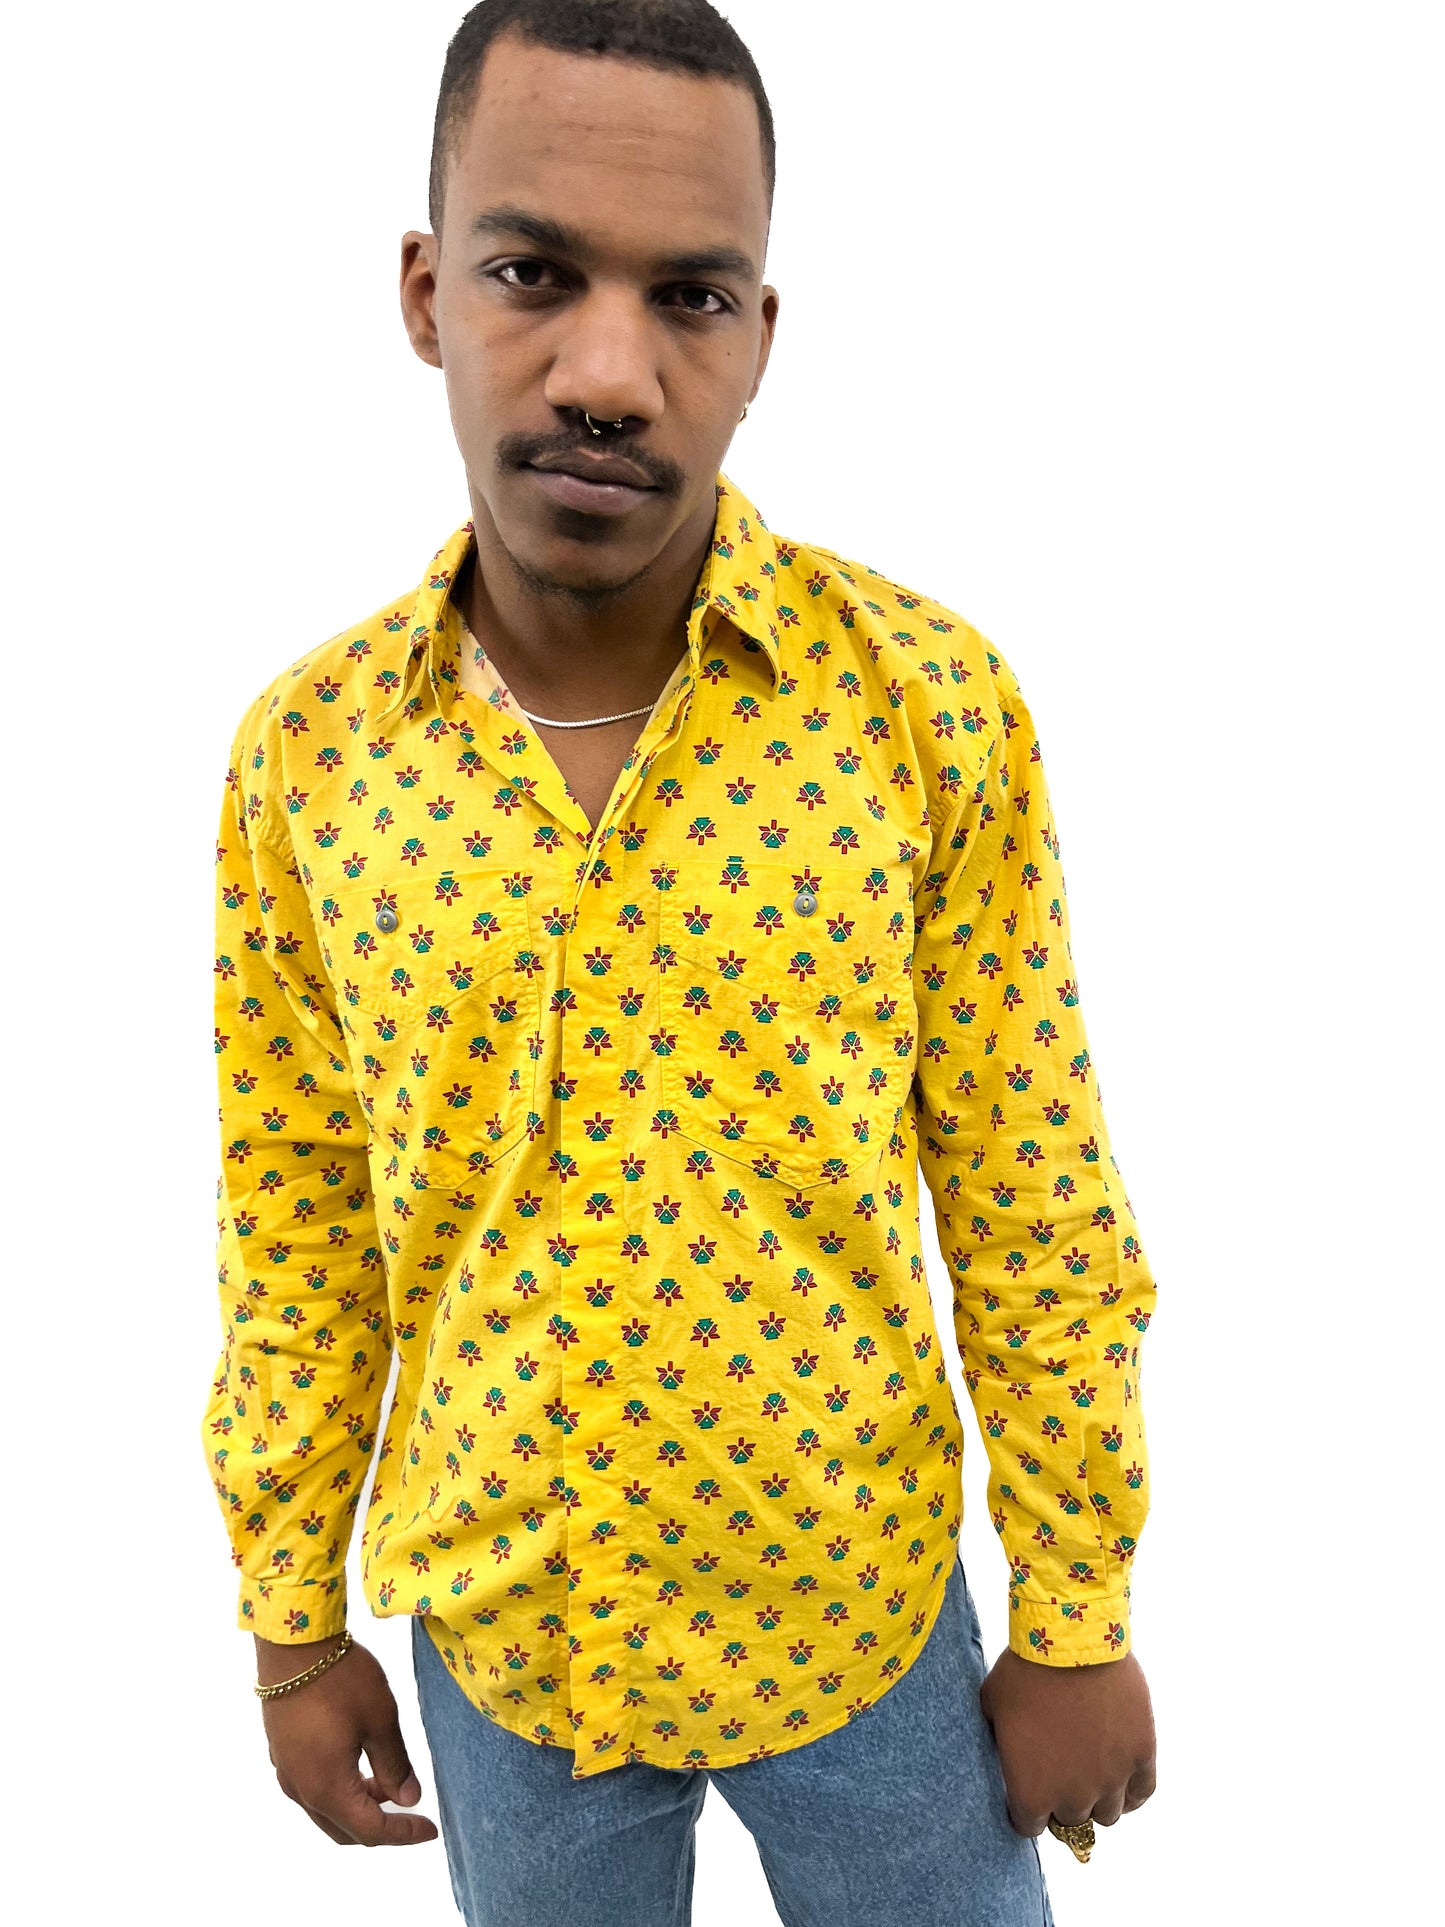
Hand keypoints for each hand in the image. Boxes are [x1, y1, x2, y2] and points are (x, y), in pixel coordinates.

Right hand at [256, 1633, 438, 1845]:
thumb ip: (394, 1766)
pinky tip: (358, 1762)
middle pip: (343, 1829)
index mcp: (327, 1788)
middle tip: (411, 1812)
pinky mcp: (281, 1751)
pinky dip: (339, 1790)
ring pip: (325, 1810)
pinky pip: (312, 1788)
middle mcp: (300, 1789)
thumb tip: (408, 1800)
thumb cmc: (341, 1679)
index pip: (370, 1831)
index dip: (403, 1834)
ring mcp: (286, 1771)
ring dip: (358, 1806)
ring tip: (388, 1780)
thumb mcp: (380, 1720)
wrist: (291, 1644)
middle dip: (380, 1826)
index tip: (430, 1829)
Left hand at [978, 1645, 1155, 1837]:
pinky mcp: (1141, 1756)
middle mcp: (1074, 1797)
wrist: (1071, 1641)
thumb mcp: (992, 1708)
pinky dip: (1132, 1791)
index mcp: (1031, 1792)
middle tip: (1059, 1770)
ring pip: (1107, 1814)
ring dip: (1097, 1798)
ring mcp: (1111, 1779)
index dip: (1026, 1807)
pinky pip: (1142, 1793)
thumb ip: (999, 1741)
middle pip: (1070, 1819)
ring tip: (1090, 1771)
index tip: (1027, 1789)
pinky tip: (1121, 1778)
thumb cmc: (1024, 1670)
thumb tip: (1005, 1749)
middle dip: (1061, 1799)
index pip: (1029, 1826)